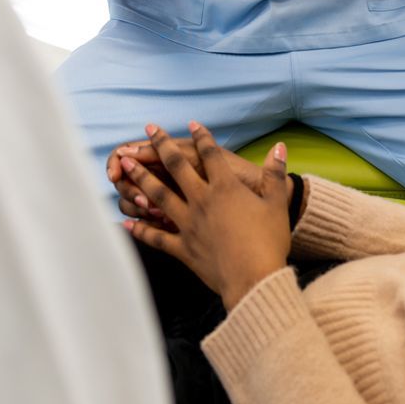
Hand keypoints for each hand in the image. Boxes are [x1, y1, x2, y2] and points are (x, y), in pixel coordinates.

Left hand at [120, 124, 293, 308]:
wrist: (255, 279)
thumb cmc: (269, 241)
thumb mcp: (277, 203)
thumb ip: (275, 174)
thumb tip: (280, 147)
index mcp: (225, 188)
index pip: (210, 154)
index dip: (202, 137)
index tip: (193, 124)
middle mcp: (202, 200)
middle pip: (177, 167)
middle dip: (161, 145)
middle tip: (149, 129)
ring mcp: (189, 224)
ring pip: (159, 195)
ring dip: (141, 178)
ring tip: (124, 165)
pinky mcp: (183, 247)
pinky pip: (157, 237)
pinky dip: (141, 229)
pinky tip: (126, 221)